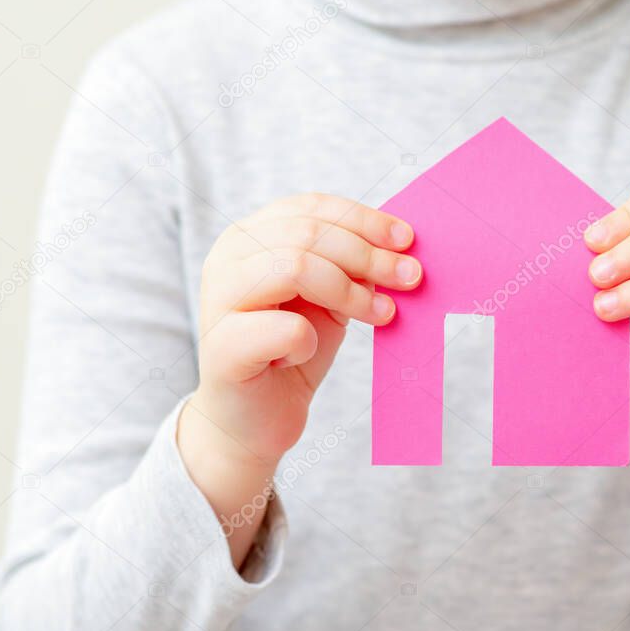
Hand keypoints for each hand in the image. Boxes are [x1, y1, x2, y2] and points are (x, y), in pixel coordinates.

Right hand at [178, 193, 420, 566]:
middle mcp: (226, 258)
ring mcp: (218, 300)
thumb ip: (352, 267)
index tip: (407, 240)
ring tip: (382, 314)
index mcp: (249, 236)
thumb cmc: (292, 352)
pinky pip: (286, 328)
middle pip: (308, 234)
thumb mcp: (330, 299)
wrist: (254, 422)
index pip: (311, 208)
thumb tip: (398, 245)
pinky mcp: (222, 347)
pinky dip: (310, 341)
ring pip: (294, 267)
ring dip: (350, 291)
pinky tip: (306, 354)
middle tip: (410, 278)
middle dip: (368, 255)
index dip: (363, 220)